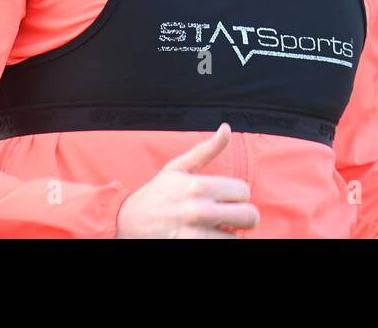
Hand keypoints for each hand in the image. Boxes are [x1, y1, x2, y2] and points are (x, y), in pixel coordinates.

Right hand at [115, 123, 259, 237]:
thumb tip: (227, 128)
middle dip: (243, 216)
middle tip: (231, 216)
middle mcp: (199, 210)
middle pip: (250, 216)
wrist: (128, 223)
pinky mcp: (191, 249)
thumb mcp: (177, 168)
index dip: (238, 194)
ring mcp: (195, 235)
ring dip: (228, 234)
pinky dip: (218, 244)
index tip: (226, 198)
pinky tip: (207, 237)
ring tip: (215, 228)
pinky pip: (221, 249)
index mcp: (198, 186)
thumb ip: (206, 149)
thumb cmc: (156, 194)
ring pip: (236, 238)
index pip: (243, 190)